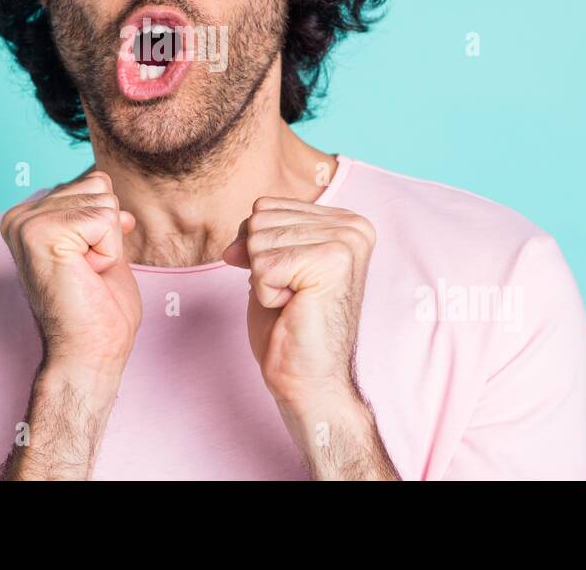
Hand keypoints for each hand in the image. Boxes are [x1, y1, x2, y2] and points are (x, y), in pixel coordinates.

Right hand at [0, 169, 140, 373]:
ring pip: (104, 201)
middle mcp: (20, 216)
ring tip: (85, 275)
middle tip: (87, 273)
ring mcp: (26, 223)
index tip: (87, 264)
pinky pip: (104, 219)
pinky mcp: (40, 233)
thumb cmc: (97, 311)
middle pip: (100, 186)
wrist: (88, 355)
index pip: (94, 183)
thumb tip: (104, 180)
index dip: (107, 226)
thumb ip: (97, 212)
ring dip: (108, 244)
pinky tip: (85, 276)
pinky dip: (108, 252)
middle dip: (109, 233)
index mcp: (29, 216)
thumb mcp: (101, 246)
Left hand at [222, 198, 375, 406]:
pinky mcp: (332, 262)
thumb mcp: (268, 269)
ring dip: (264, 280)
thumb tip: (233, 245)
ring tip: (295, 302)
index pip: (265, 207)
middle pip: (259, 220)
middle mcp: (352, 226)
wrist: (310, 379)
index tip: (287, 281)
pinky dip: (266, 294)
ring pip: (258, 240)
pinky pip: (263, 266)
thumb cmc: (290, 327)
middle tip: (292, 295)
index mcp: (343, 221)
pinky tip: (294, 309)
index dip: (257, 248)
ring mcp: (345, 242)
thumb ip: (256, 240)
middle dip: (260, 263)